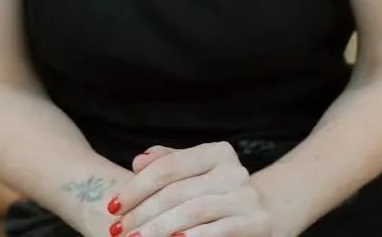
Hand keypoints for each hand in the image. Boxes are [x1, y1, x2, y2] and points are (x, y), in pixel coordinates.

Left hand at [107, 142, 273, 236]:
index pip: (168, 166)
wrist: (268, 211)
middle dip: (142, 214)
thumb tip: (138, 161)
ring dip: (159, 229)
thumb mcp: (196, 171)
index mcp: (217, 152)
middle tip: (118, 230)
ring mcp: (246, 197)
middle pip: (176, 192)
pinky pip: (218, 231)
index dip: (137, 187)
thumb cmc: (219, 191)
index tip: (113, 206)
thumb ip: (168, 162)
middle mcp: (234, 170)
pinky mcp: (256, 223)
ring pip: (192, 212)